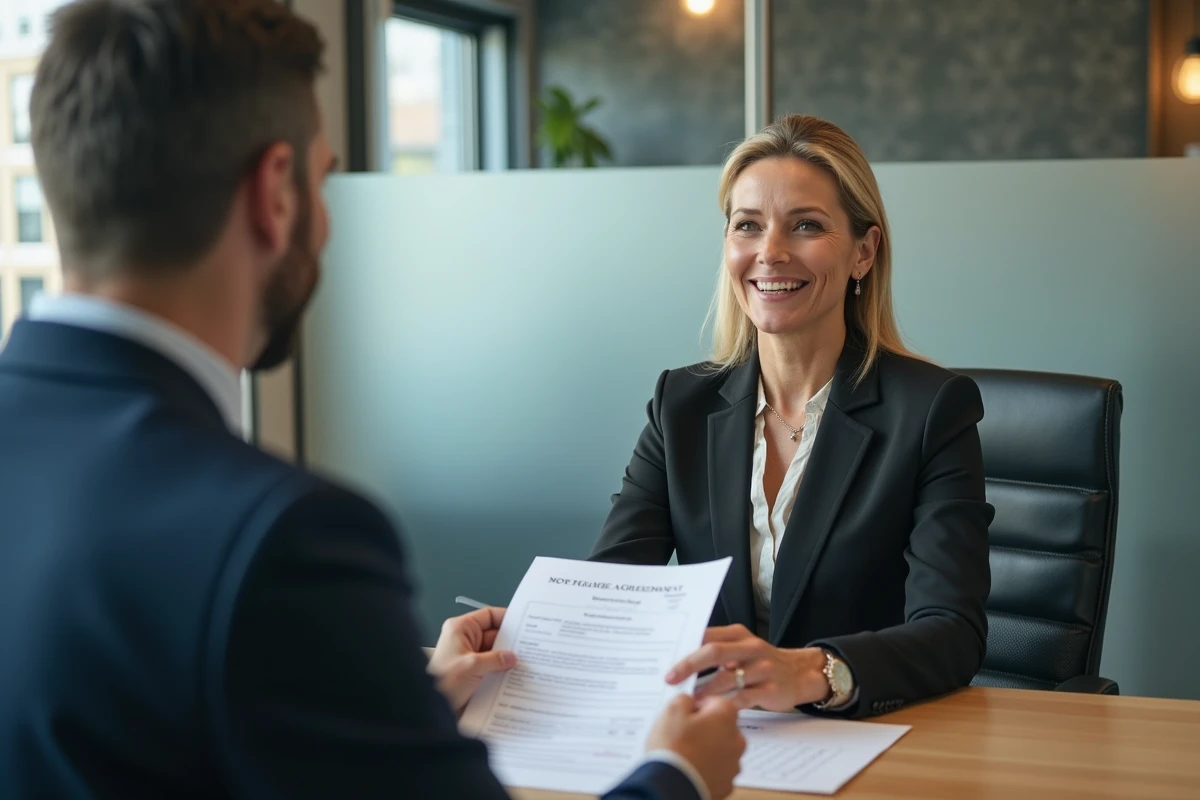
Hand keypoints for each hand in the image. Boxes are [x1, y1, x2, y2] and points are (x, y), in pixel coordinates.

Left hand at [427, 606, 516, 714]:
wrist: (429, 707)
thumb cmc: (442, 682)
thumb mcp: (471, 666)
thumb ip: (495, 659)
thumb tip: (512, 657)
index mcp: (460, 629)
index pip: (488, 616)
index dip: (506, 618)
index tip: (524, 624)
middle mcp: (465, 640)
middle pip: (494, 634)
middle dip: (510, 642)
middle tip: (530, 647)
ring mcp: (468, 656)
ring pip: (494, 652)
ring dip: (506, 659)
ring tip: (525, 662)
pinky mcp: (471, 672)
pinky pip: (491, 666)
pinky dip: (501, 670)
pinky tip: (514, 675)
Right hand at [646, 694, 744, 799]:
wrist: (671, 786)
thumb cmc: (673, 747)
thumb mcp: (672, 711)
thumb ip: (685, 699)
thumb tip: (689, 701)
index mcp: (725, 716)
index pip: (716, 701)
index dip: (698, 707)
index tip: (685, 715)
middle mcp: (736, 739)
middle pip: (721, 726)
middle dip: (704, 729)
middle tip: (683, 735)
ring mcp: (733, 764)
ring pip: (720, 749)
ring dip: (707, 749)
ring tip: (685, 754)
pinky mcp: (727, 783)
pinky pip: (718, 770)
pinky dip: (707, 768)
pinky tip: (691, 768)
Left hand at [664, 624, 828, 710]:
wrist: (799, 674)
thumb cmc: (760, 663)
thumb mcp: (740, 649)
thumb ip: (715, 651)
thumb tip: (678, 659)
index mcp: (739, 635)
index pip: (707, 635)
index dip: (686, 647)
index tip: (667, 658)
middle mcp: (751, 648)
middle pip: (714, 652)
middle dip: (689, 665)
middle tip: (671, 678)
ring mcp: (762, 668)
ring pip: (727, 678)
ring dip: (704, 690)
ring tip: (689, 699)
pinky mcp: (771, 689)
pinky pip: (743, 697)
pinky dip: (725, 704)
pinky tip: (713, 710)